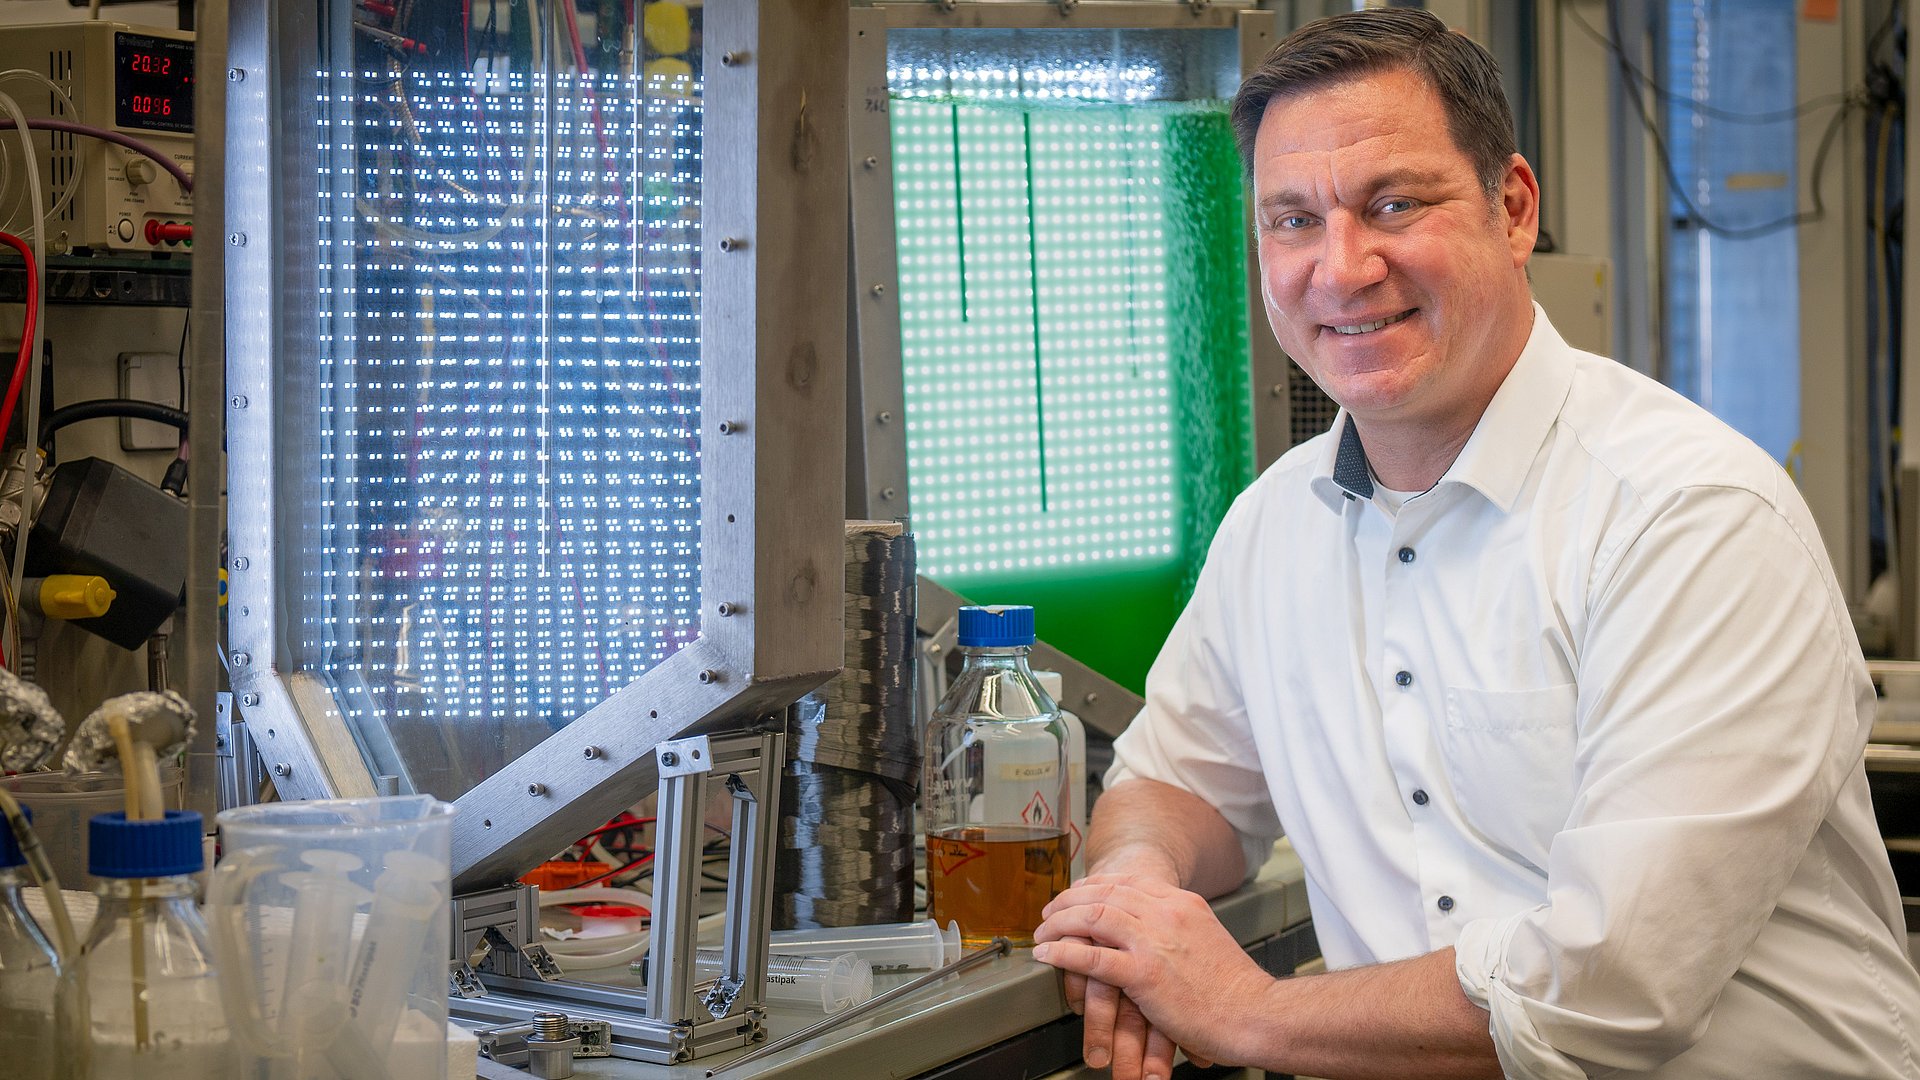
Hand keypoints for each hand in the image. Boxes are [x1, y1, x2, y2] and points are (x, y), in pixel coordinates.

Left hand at [1034, 873, 1272, 1068]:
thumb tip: (1156, 935)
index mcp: (1183, 903)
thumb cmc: (1236, 990)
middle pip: (1104, 892)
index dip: (1093, 886)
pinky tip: (1047, 955)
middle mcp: (1167, 913)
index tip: (1076, 894)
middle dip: (1069, 900)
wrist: (1257, 1015)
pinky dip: (1062, 952)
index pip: (1126, 881)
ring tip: (1042, 932)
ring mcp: (1155, 941)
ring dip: (1059, 923)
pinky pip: (1092, 956)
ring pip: (1092, 916)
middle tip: (1049, 912)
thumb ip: (1180, 930)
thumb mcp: (1208, 940)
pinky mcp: (1145, 973)